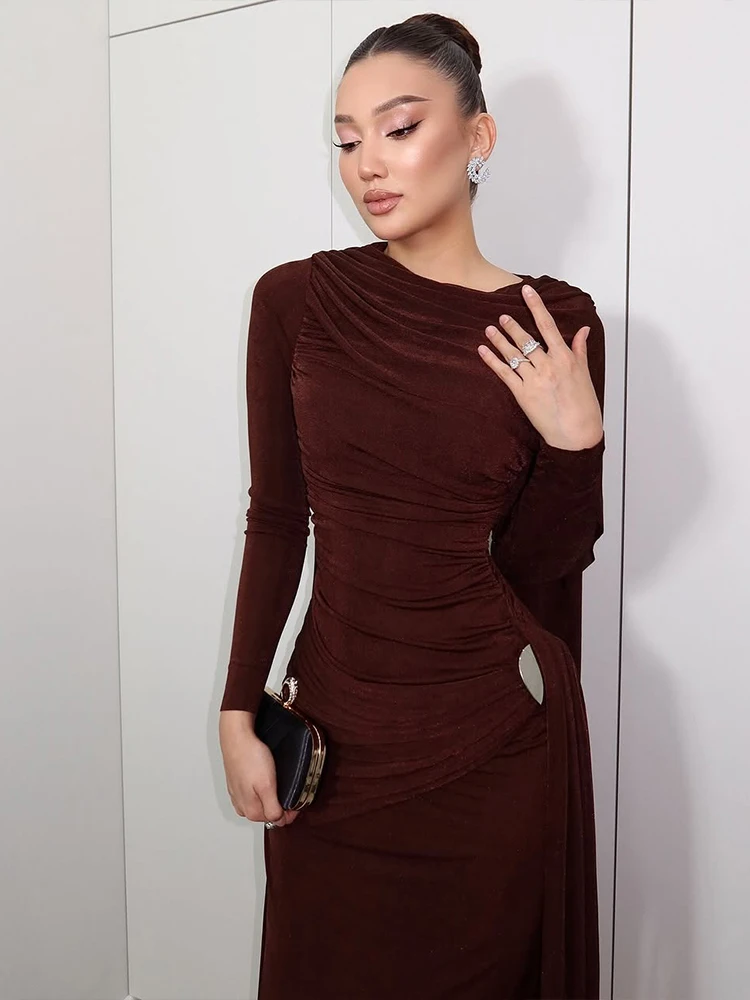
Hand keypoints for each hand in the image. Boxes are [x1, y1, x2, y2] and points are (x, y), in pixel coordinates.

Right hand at [219, 718, 300, 826]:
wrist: (236, 737)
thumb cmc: (250, 757)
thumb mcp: (267, 786)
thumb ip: (273, 808)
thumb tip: (279, 821)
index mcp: (251, 811)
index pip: (277, 820)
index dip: (291, 812)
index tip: (298, 801)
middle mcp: (242, 807)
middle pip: (268, 814)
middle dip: (281, 806)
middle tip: (291, 792)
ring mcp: (238, 795)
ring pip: (260, 804)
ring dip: (271, 798)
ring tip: (279, 784)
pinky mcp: (237, 785)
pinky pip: (253, 794)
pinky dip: (262, 790)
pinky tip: (265, 779)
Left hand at [477, 284, 602, 449]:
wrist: (576, 433)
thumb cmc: (584, 405)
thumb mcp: (584, 374)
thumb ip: (579, 349)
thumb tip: (583, 330)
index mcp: (565, 357)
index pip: (548, 325)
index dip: (536, 306)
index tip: (526, 292)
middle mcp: (548, 365)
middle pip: (526, 339)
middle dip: (512, 325)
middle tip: (500, 315)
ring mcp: (534, 379)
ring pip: (513, 354)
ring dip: (499, 340)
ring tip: (489, 329)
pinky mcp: (522, 394)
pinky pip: (504, 373)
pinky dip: (492, 360)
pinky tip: (483, 351)